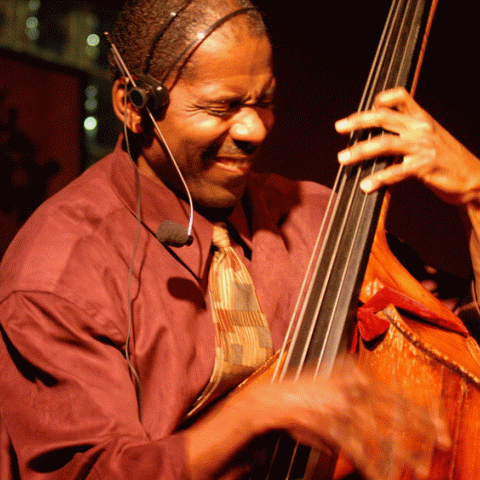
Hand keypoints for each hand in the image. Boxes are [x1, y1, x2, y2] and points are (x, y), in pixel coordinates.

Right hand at [185, 357, 449, 479]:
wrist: (269, 401)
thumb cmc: (300, 395)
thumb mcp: (330, 385)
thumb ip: (354, 395)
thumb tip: (376, 416)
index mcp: (352, 372)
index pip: (394, 393)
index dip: (418, 411)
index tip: (437, 425)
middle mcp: (351, 384)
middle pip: (395, 408)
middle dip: (422, 428)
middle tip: (444, 442)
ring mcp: (341, 403)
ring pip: (381, 431)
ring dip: (402, 452)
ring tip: (420, 467)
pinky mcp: (330, 423)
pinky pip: (358, 447)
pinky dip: (374, 464)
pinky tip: (383, 474)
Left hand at [335, 87, 479, 205]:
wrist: (473, 178)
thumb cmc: (447, 160)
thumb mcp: (430, 138)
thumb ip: (407, 133)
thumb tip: (377, 138)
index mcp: (421, 118)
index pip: (401, 97)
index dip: (381, 98)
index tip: (365, 107)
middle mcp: (421, 128)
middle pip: (383, 118)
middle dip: (358, 122)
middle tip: (339, 127)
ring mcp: (423, 147)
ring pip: (384, 144)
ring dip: (360, 151)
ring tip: (343, 159)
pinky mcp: (425, 166)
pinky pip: (396, 172)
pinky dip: (378, 179)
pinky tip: (366, 186)